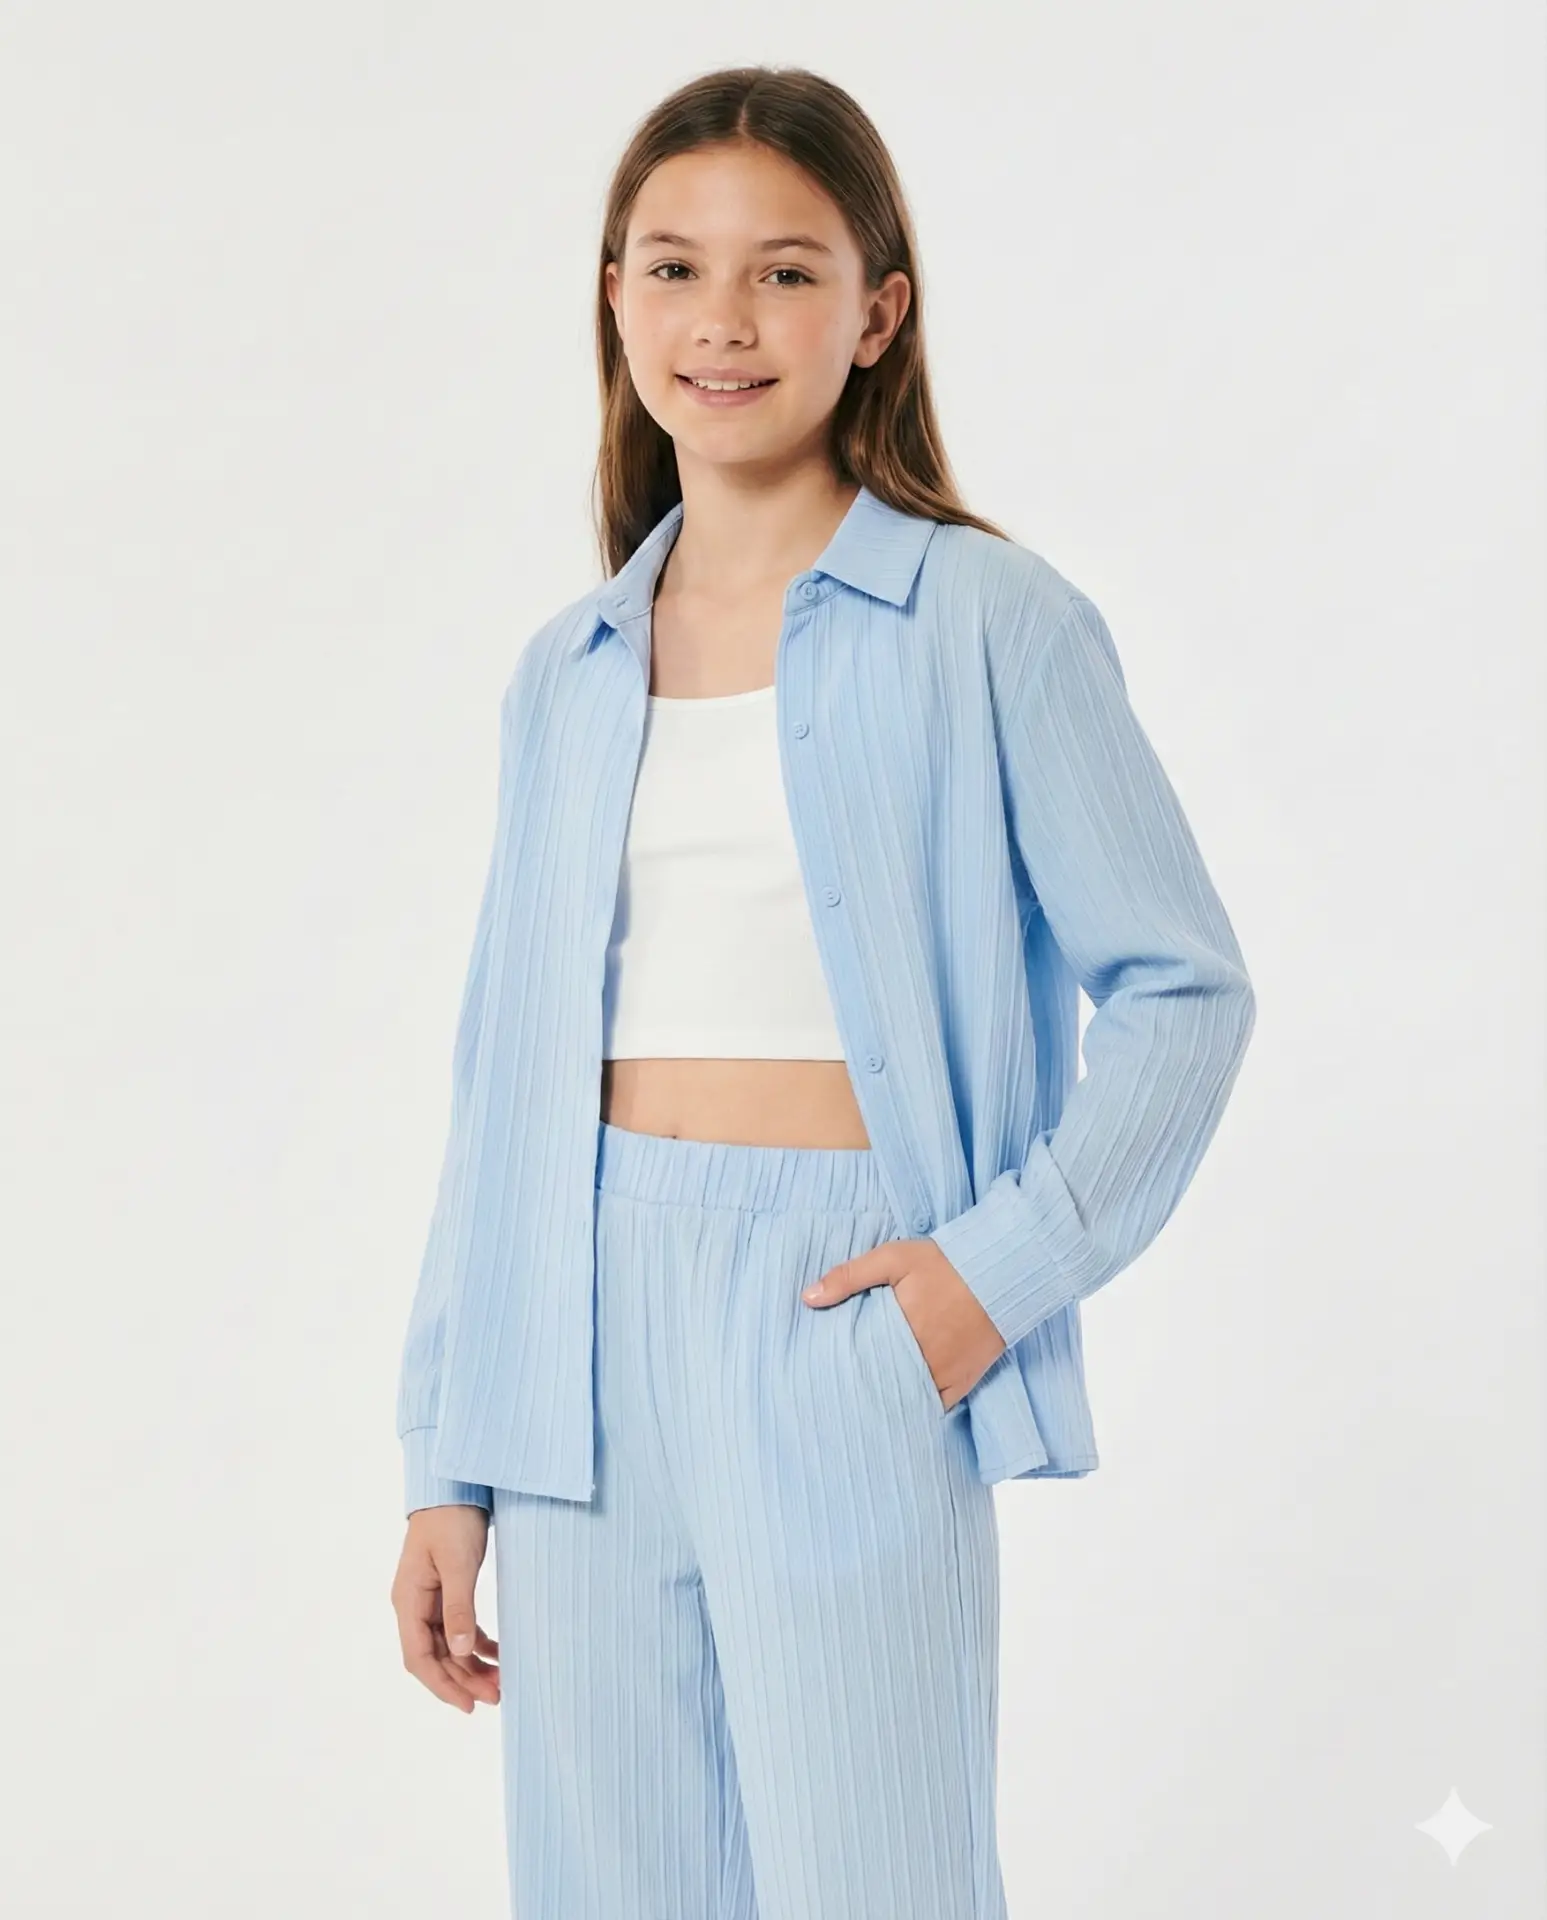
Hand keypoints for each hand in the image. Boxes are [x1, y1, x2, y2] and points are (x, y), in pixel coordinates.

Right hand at [391, 1504, 500, 1712]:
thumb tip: (462, 1653)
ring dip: (471, 1666)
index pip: (419, 1657)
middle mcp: (414, 1605)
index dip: (442, 1685)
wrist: (455, 1483)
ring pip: (449, 1646)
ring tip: (501, 1683)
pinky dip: (477, 1644)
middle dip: (462, 1680)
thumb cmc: (452, 1518)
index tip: (468, 1705)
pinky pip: (459, 1627)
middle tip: (496, 1697)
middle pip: (435, 1657)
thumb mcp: (458, 1563)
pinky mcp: (447, 1590)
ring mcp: (430, 1598)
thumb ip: (459, 1607)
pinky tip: (499, 1654)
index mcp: (408, 1601)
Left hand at [802, 1238, 1007, 1409]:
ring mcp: (944, 1374)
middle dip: (861, 1390)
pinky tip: (900, 1411)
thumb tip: (808, 1298)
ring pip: (906, 1400)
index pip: (860, 1362)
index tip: (822, 1377)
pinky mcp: (964, 1381)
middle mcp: (922, 1359)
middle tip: (837, 1397)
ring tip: (863, 1408)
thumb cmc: (945, 1263)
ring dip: (887, 1402)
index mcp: (899, 1330)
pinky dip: (918, 1409)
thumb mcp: (893, 1258)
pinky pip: (937, 1406)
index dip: (841, 1371)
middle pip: (881, 1385)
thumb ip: (849, 1276)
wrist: (1002, 1273)